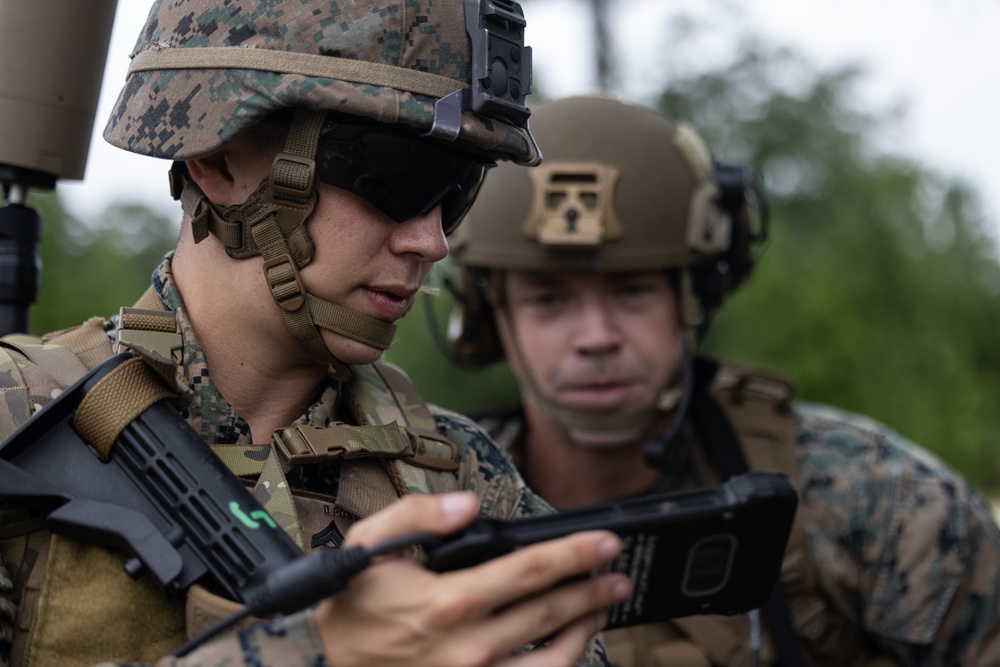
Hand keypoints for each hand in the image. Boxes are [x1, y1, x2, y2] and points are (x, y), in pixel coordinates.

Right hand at [315, 492, 630, 666]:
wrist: (332, 662)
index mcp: (447, 602)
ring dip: (585, 629)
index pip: (529, 571)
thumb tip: (469, 506)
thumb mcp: (369, 545)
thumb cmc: (355, 604)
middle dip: (592, 589)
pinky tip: (571, 644)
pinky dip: (560, 664)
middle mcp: (468, 647)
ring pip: (552, 658)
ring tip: (604, 607)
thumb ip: (418, 515)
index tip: (605, 542)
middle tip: (617, 572)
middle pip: (549, 612)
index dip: (574, 553)